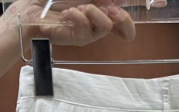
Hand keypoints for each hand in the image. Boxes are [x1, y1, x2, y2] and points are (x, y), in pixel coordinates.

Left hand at [13, 0, 136, 46]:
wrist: (33, 4)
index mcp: (104, 7)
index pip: (127, 16)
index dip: (137, 13)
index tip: (145, 6)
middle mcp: (100, 20)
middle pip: (127, 30)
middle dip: (123, 19)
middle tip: (112, 9)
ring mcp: (90, 31)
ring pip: (106, 27)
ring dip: (92, 12)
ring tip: (77, 7)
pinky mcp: (78, 39)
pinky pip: (86, 30)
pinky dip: (77, 17)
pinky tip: (68, 13)